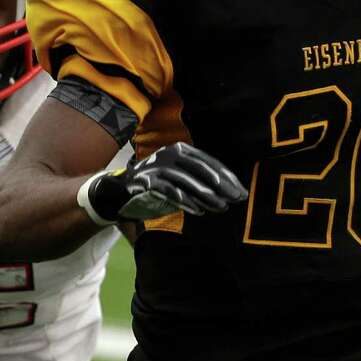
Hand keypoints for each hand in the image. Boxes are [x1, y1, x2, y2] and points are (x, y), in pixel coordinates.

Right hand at [81, 141, 247, 222]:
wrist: (120, 191)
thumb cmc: (156, 186)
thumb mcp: (179, 178)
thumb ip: (199, 181)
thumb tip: (228, 193)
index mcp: (181, 150)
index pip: (209, 162)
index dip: (227, 177)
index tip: (241, 191)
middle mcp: (170, 154)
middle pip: (202, 170)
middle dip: (222, 185)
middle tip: (237, 198)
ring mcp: (158, 167)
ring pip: (188, 181)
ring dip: (207, 195)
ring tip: (221, 207)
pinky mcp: (148, 181)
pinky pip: (171, 192)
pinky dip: (186, 201)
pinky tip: (199, 211)